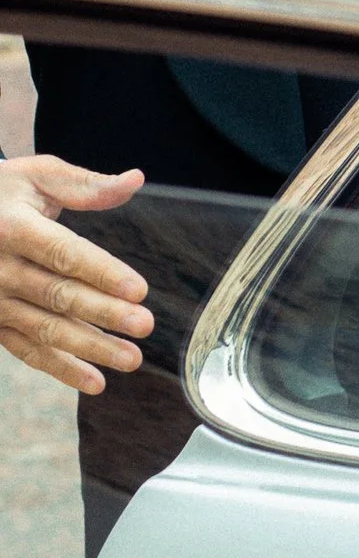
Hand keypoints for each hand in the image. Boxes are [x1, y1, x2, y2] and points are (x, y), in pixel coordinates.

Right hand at [0, 160, 153, 395]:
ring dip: (90, 347)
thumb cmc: (2, 195)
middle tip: (144, 326)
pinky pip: (27, 350)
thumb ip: (85, 185)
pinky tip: (95, 381)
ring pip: (46, 329)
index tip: (139, 290)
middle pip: (58, 296)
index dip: (102, 273)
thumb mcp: (36, 177)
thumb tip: (135, 180)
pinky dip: (60, 368)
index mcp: (14, 228)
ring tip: (131, 358)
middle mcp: (0, 269)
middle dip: (104, 314)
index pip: (64, 255)